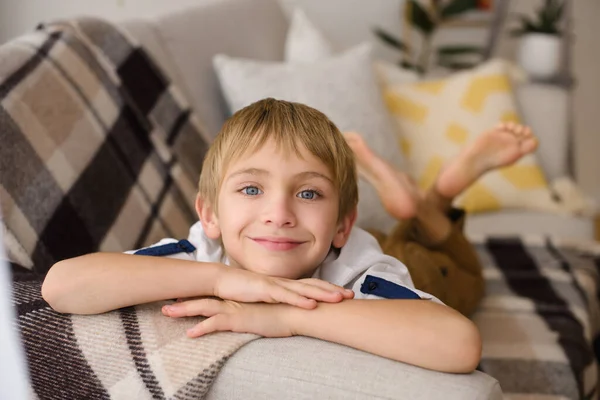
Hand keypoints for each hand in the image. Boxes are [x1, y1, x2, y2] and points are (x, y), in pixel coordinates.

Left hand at [162, 298, 294, 337]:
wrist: (294, 311)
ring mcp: (234, 310)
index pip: (211, 298)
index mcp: (236, 301)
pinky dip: (201, 328)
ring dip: (184, 310)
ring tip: (167, 312)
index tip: (179, 300)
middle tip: (164, 306)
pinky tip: (189, 334)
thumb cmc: (281, 314)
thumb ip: (250, 314)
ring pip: (203, 308)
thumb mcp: (261, 314)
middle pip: (202, 300)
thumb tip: (246, 317)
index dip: (194, 299)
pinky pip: (216, 323)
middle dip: (182, 303)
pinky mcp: (239, 319)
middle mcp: (232, 303)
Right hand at [213, 267, 353, 308]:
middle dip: (333, 290)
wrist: (221, 281)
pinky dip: (299, 300)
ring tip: (339, 298)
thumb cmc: (242, 290)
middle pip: (313, 285)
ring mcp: (275, 285)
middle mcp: (283, 282)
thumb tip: (290, 309)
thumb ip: (277, 300)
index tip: (345, 294)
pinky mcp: (265, 289)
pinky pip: (285, 295)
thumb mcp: (264, 297)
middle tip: (351, 294)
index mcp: (284, 285)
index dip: (329, 289)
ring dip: (323, 293)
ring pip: (303, 289)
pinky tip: (312, 304)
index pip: (311, 286)